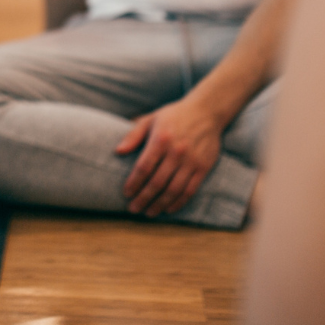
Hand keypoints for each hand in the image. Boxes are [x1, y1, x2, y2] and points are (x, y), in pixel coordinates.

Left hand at [115, 96, 224, 216]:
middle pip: (157, 182)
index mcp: (161, 139)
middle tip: (133, 208)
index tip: (126, 193)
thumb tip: (118, 151)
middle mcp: (177, 152)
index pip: (144, 167)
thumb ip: (133, 135)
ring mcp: (192, 161)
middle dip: (143, 198)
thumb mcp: (151, 119)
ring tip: (149, 212)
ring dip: (160, 204)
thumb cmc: (174, 116)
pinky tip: (168, 209)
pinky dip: (178, 203)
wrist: (207, 112)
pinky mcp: (204, 168)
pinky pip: (190, 190)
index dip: (134, 183)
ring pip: (174, 190)